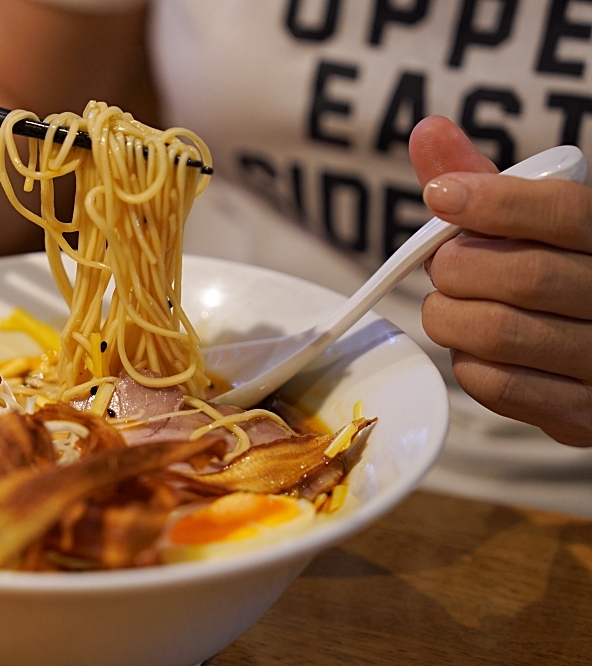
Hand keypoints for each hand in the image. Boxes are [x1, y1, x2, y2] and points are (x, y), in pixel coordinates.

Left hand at [409, 116, 591, 446]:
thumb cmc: (563, 276)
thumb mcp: (539, 224)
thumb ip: (488, 184)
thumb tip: (428, 132)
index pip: (562, 211)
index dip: (493, 201)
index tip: (441, 196)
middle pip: (523, 275)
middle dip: (457, 267)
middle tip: (443, 265)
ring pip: (499, 332)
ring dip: (450, 316)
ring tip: (450, 305)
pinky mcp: (582, 415)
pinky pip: (497, 385)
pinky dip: (465, 362)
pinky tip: (473, 348)